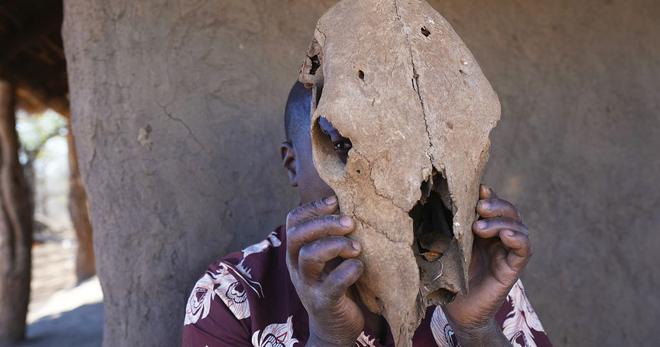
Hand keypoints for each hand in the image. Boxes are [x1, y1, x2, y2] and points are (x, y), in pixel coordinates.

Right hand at [285, 196, 363, 346]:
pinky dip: (348, 271)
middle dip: (324, 224)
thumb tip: (353, 201)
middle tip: (349, 222)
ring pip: (309, 256)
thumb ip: (332, 235)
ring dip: (336, 245)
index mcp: (297, 251)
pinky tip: (359, 267)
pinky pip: (332, 284)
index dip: (312, 207)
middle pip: (298, 235)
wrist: (334, 327)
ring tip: (357, 247)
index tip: (334, 201)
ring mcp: (308, 285)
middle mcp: (297, 266)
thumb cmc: (335, 283)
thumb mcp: (329, 257)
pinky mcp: (324, 302)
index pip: (293, 221)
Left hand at [444, 185, 530, 344]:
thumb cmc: (447, 277)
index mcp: (480, 228)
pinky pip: (524, 248)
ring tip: (480, 227)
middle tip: (479, 207)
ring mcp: (507, 251)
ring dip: (501, 221)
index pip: (491, 204)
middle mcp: (497, 237)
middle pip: (507, 210)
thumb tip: (431, 203)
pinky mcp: (513, 268)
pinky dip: (517, 238)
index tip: (476, 188)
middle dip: (495, 205)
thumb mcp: (444, 247)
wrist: (457, 311)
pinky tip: (505, 235)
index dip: (487, 195)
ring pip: (517, 225)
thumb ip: (445, 228)